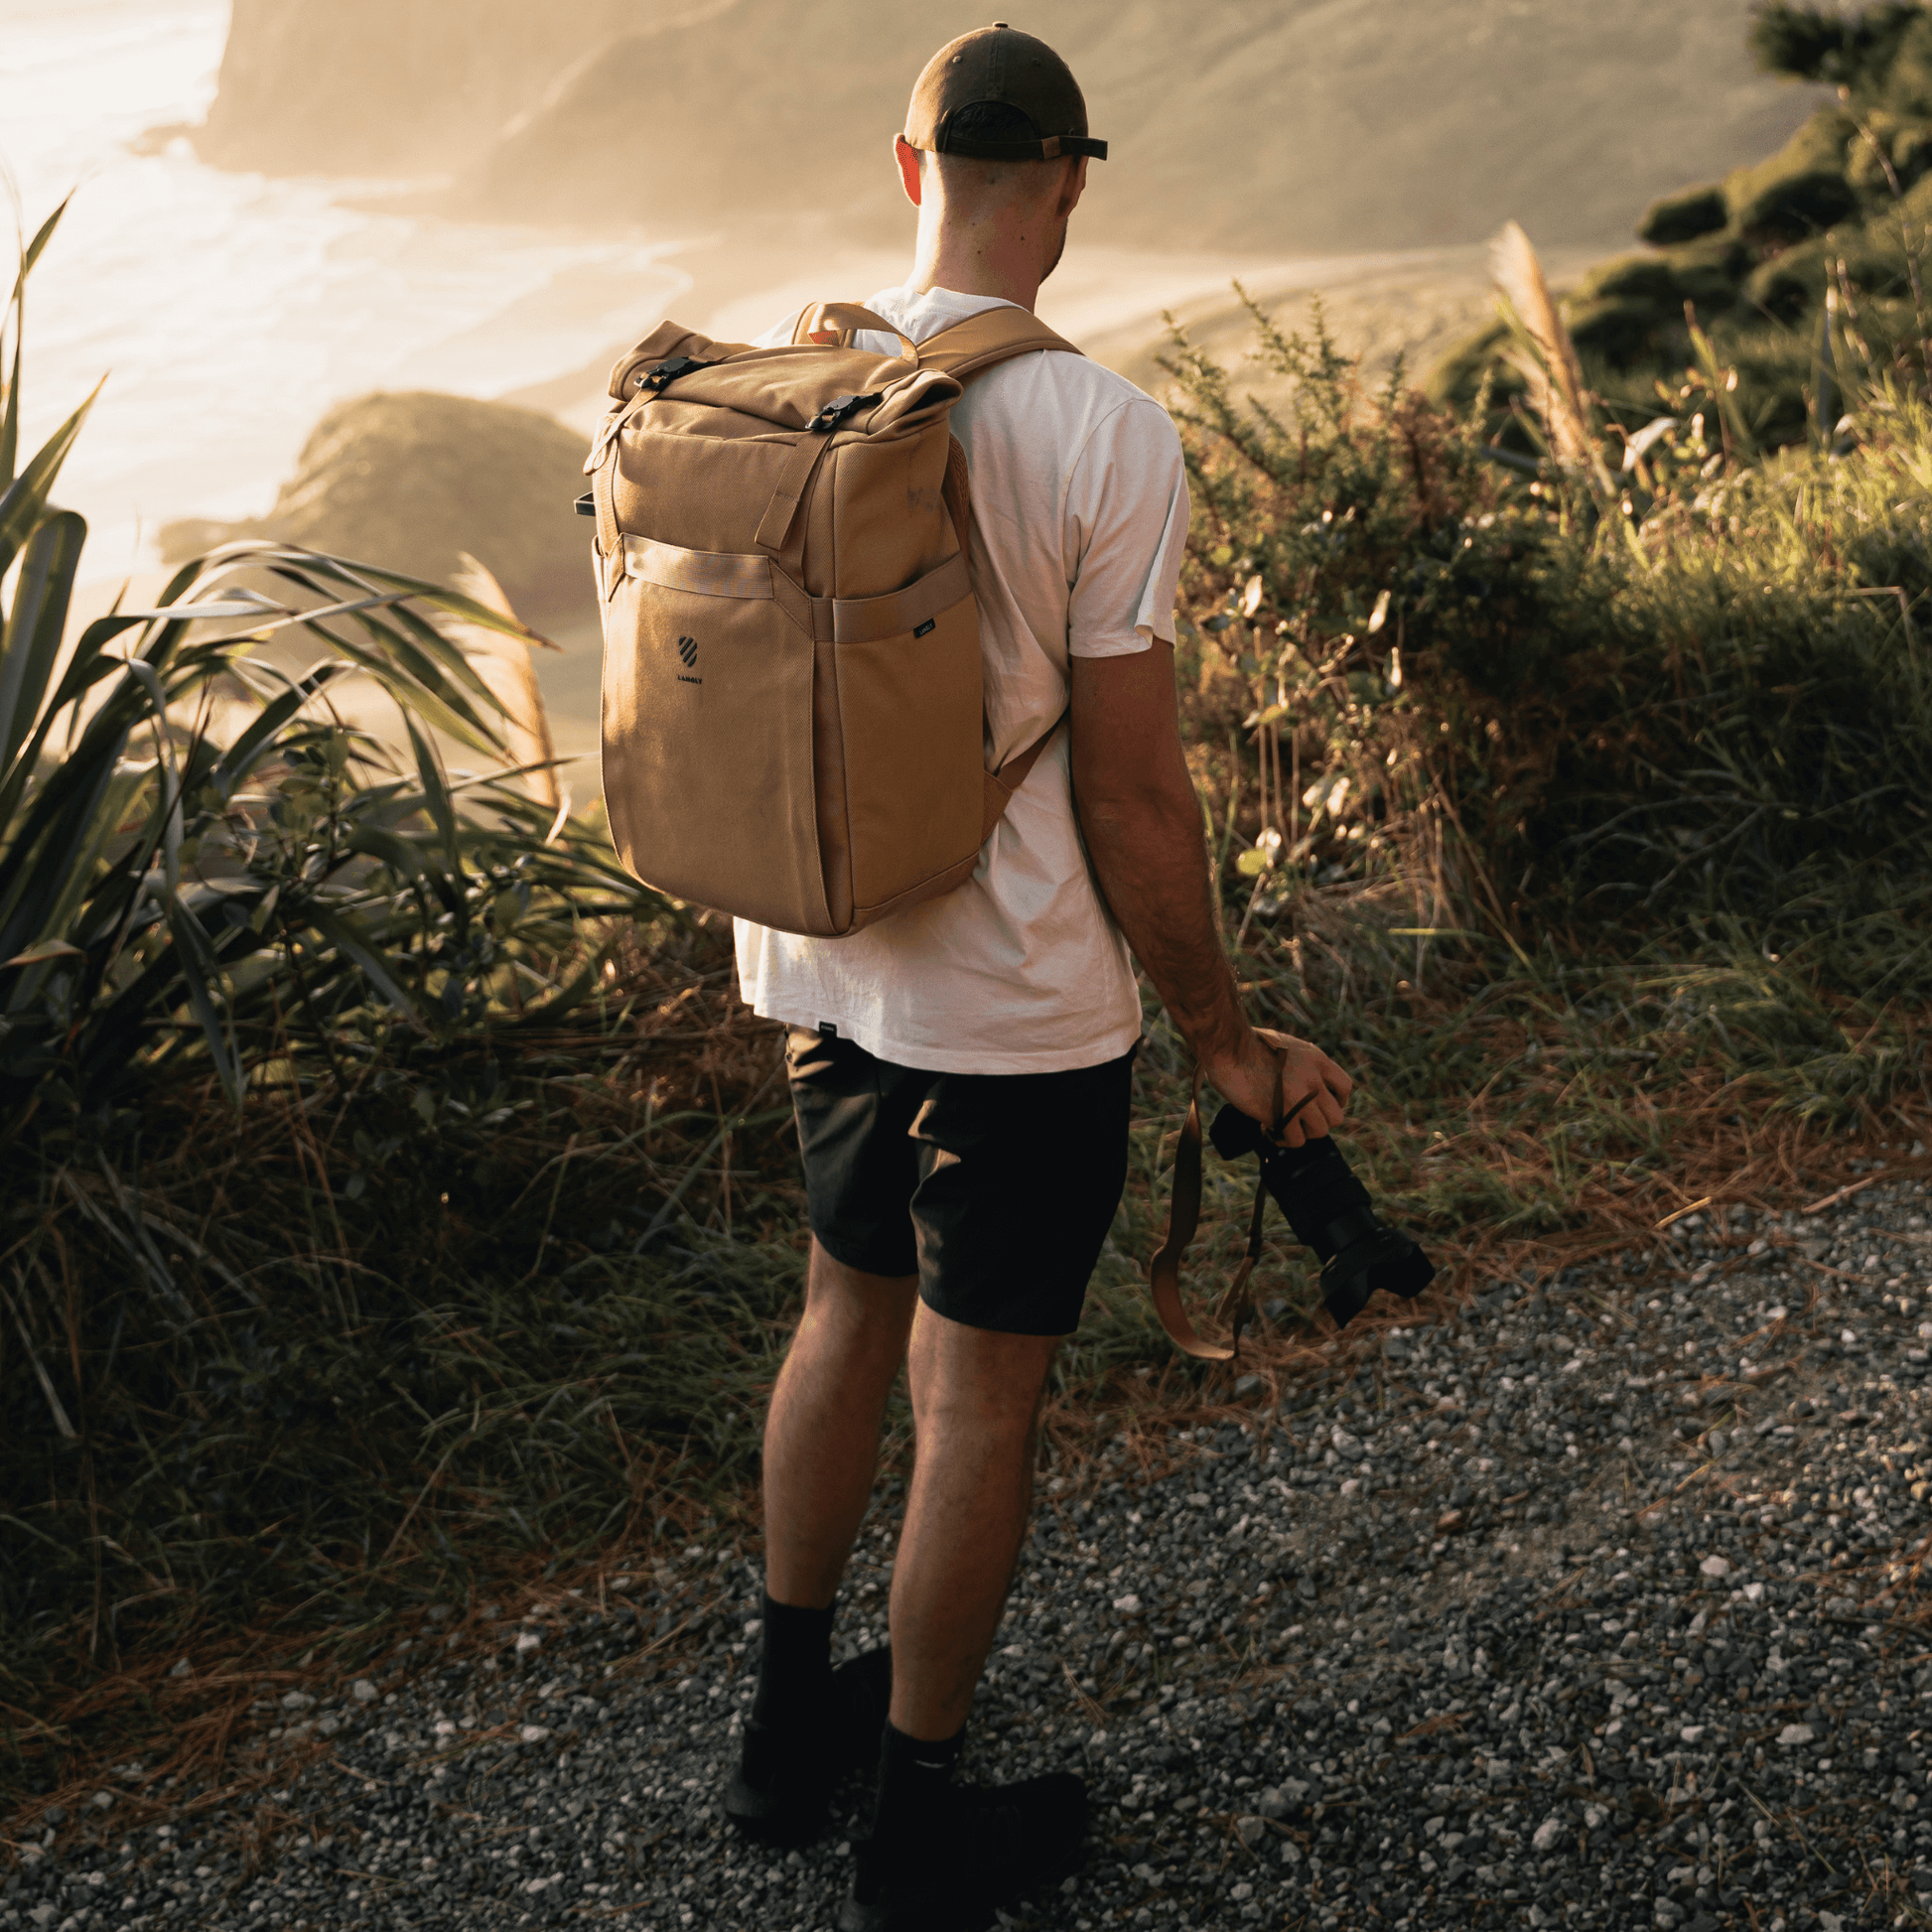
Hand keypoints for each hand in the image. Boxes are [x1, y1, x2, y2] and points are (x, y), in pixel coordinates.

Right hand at [1200, 1028, 1352, 1147]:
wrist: (1230, 1048)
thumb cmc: (1248, 1044)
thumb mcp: (1286, 1045)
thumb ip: (1300, 1064)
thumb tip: (1302, 1082)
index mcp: (1317, 1059)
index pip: (1345, 1087)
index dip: (1336, 1101)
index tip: (1319, 1105)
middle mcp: (1314, 1079)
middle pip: (1336, 1116)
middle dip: (1318, 1121)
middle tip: (1299, 1119)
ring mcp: (1299, 1098)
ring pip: (1320, 1131)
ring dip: (1301, 1132)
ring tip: (1283, 1126)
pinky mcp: (1282, 1114)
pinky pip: (1296, 1140)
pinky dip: (1284, 1140)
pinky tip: (1270, 1130)